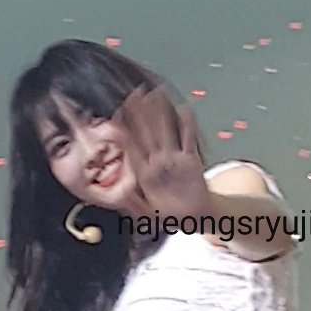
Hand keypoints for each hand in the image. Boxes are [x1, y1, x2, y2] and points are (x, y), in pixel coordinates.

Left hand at [112, 83, 209, 223]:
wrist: (193, 218)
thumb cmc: (167, 216)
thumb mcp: (147, 215)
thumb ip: (134, 205)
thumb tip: (119, 195)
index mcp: (144, 173)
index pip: (132, 147)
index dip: (125, 130)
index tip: (117, 114)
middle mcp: (157, 161)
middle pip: (148, 132)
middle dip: (141, 112)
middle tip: (135, 92)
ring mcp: (174, 158)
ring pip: (166, 131)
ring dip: (161, 112)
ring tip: (156, 92)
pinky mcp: (191, 160)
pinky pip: (189, 140)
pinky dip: (188, 125)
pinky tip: (184, 109)